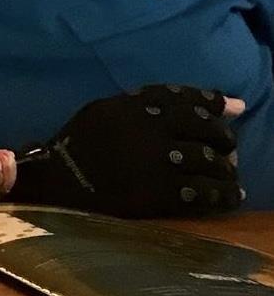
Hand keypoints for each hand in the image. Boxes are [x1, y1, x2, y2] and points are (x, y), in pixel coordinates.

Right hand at [13, 84, 244, 216]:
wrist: (58, 181)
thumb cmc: (80, 143)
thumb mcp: (104, 110)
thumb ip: (141, 102)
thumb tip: (184, 101)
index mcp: (135, 108)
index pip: (186, 99)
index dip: (215, 102)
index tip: (236, 108)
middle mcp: (151, 132)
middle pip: (205, 131)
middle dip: (224, 139)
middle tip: (229, 148)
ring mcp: (159, 164)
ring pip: (210, 162)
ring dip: (227, 168)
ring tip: (230, 174)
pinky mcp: (161, 194)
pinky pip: (204, 193)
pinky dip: (223, 195)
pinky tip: (230, 196)